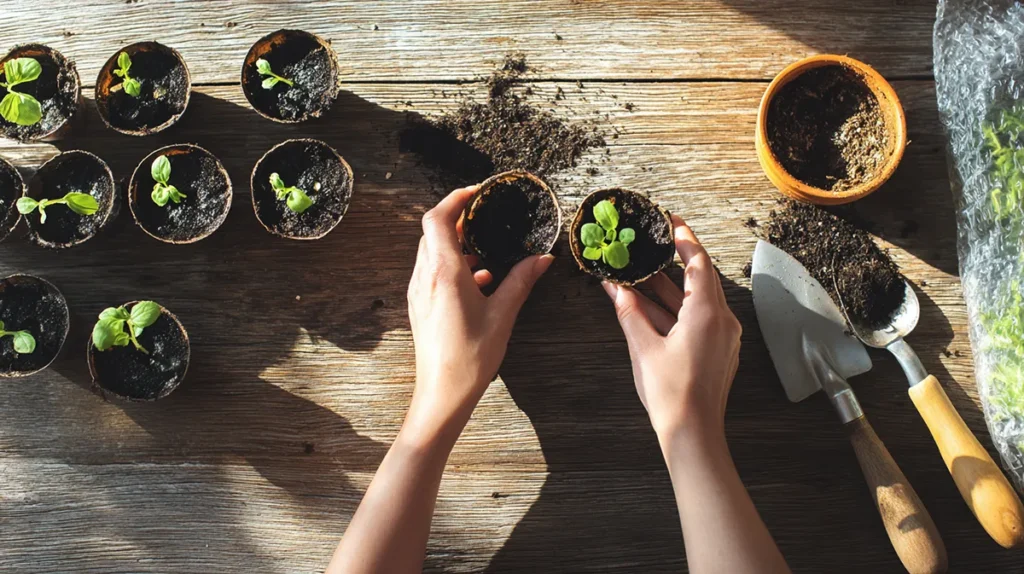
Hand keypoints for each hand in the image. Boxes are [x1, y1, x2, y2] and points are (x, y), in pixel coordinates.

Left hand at [405, 185, 553, 439]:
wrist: (442, 395)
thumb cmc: (470, 358)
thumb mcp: (503, 315)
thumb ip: (521, 281)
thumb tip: (541, 259)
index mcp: (444, 273)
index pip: (437, 219)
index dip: (455, 199)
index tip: (478, 192)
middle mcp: (425, 278)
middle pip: (433, 232)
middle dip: (458, 220)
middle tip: (486, 216)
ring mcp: (420, 293)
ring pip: (432, 253)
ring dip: (457, 245)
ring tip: (487, 249)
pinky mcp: (421, 307)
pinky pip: (433, 273)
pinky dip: (455, 266)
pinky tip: (481, 281)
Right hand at [602, 215, 740, 438]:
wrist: (693, 433)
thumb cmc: (671, 393)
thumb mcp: (643, 348)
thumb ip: (630, 313)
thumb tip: (616, 290)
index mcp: (707, 313)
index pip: (698, 263)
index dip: (684, 238)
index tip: (670, 221)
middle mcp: (722, 320)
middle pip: (699, 279)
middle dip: (673, 262)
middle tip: (651, 245)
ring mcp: (723, 337)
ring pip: (696, 301)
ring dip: (668, 289)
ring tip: (639, 277)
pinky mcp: (718, 351)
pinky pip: (698, 319)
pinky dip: (675, 310)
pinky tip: (649, 309)